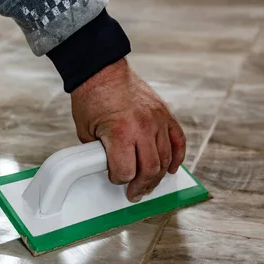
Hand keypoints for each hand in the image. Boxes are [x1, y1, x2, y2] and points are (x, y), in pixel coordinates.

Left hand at [71, 58, 185, 202]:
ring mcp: (157, 120)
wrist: (101, 70)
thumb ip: (98, 152)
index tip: (115, 179)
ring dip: (157, 176)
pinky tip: (171, 168)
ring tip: (148, 184)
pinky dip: (176, 157)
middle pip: (150, 169)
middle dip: (141, 186)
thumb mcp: (85, 131)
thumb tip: (106, 168)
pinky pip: (178, 140)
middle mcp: (142, 127)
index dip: (118, 180)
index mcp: (120, 132)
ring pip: (165, 158)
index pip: (126, 171)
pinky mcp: (164, 113)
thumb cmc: (91, 97)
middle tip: (135, 193)